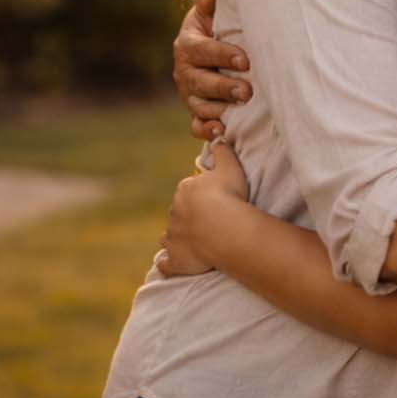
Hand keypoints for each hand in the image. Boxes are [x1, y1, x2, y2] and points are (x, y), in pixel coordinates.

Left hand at [157, 141, 250, 274]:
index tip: (211, 203)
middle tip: (206, 224)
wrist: (226, 229)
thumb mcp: (229, 167)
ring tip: (190, 243)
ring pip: (169, 235)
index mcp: (185, 191)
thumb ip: (222, 150)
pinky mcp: (176, 259)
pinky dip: (167, 263)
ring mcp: (173, 237)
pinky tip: (169, 264)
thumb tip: (217, 134)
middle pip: (178, 213)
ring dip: (176, 238)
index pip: (187, 192)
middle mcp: (174, 212)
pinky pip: (166, 262)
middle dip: (187, 217)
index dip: (198, 198)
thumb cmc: (230, 197)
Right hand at [172, 0, 251, 140]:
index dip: (221, 55)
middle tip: (247, 91)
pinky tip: (220, 131)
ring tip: (240, 110)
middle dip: (223, 87)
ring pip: (198, 105)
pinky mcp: (196, 111)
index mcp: (188, 43)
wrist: (212, 49)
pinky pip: (195, 125)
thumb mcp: (212, 10)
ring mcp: (189, 93)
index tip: (244, 60)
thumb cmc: (218, 25)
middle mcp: (184, 69)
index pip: (201, 49)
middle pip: (199, 81)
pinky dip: (206, 130)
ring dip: (218, 109)